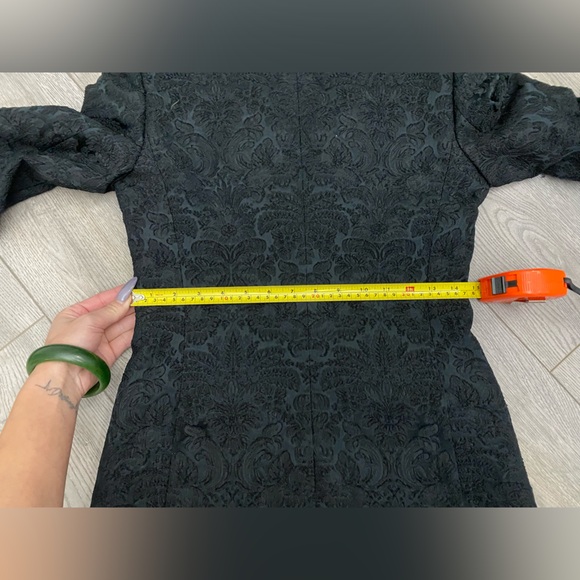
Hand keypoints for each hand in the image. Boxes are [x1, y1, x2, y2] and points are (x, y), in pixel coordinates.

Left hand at [42, 278, 137, 396]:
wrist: (66, 376)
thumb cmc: (64, 349)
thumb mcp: (88, 321)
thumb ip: (110, 310)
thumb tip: (125, 299)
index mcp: (76, 314)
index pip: (102, 300)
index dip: (118, 294)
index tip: (133, 288)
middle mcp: (87, 327)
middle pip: (112, 312)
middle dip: (128, 306)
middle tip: (144, 298)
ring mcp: (98, 340)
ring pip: (120, 325)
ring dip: (133, 318)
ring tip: (147, 309)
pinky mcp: (108, 353)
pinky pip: (124, 339)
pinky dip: (134, 332)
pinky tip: (142, 325)